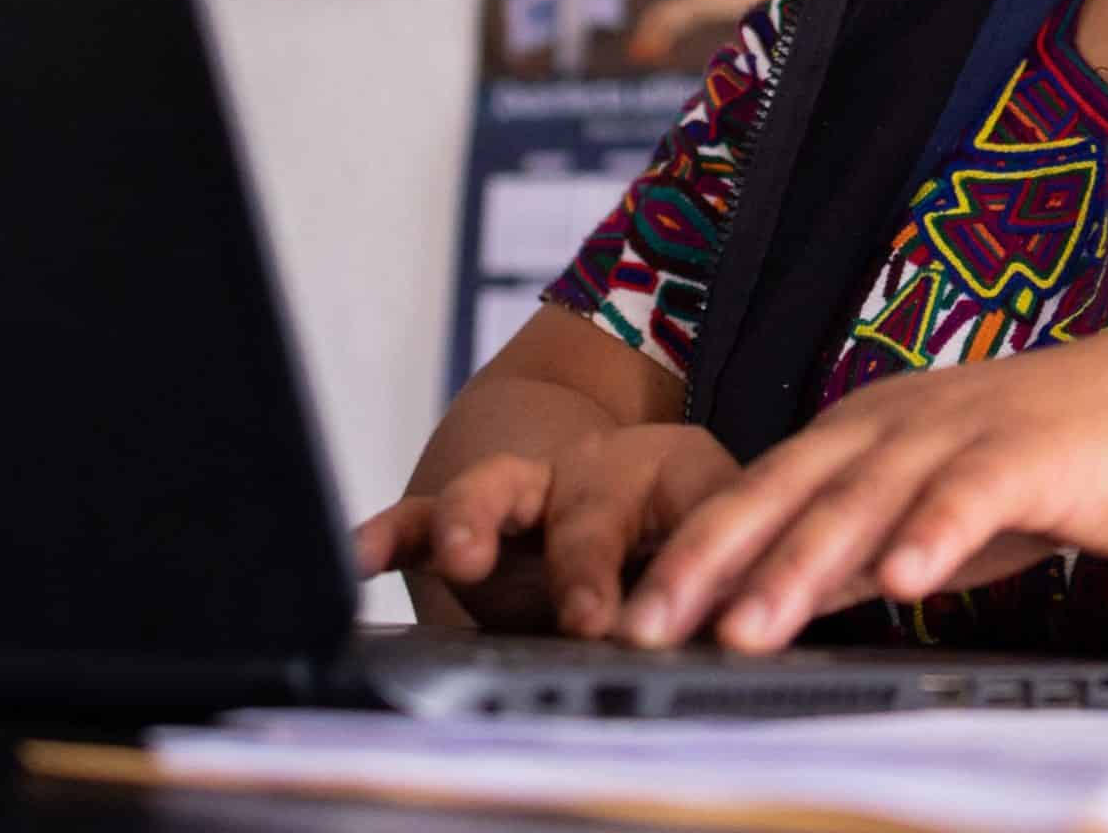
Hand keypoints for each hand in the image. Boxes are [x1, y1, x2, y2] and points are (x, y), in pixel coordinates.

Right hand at [355, 425, 742, 636]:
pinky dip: (392, 534)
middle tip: (590, 621)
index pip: (698, 510)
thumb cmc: (691, 540)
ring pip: (498, 490)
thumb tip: (748, 636)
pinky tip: (360, 557)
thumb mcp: (730, 557)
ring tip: (466, 559)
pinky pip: (424, 518)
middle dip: (587, 565)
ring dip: (481, 521)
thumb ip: (728, 596)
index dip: (690, 569)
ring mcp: (530, 492)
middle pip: (591, 508)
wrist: (632, 475)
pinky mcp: (470, 519)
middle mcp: (602, 471)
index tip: (674, 629)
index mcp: (682, 472)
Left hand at [615, 330, 1107, 653]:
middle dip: (715, 559)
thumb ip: (843, 550)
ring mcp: (953, 432)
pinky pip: (968, 495)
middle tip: (655, 621)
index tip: (634, 615)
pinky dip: (931, 535)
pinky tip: (902, 580)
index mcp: (856, 433)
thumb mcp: (912, 511)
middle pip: (788, 492)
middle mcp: (890, 424)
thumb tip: (757, 607)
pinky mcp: (1022, 452)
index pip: (756, 494)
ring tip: (749, 626)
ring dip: (802, 563)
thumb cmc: (1019, 467)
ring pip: (864, 499)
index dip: (693, 552)